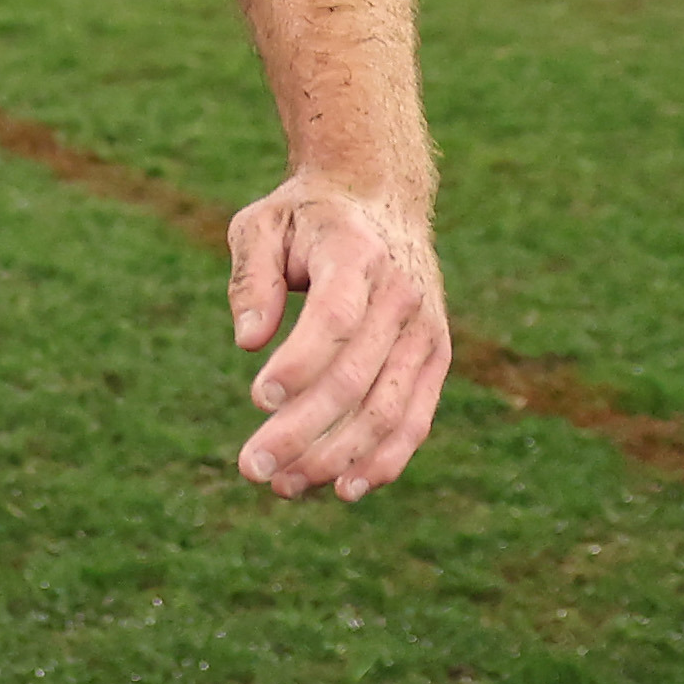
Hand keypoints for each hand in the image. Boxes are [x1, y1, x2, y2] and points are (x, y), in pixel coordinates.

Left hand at [226, 174, 449, 502]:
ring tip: (283, 486)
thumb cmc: (305, 215)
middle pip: (355, 378)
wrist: (379, 196)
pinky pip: (415, 419)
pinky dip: (384, 459)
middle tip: (251, 468)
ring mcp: (426, 331)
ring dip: (335, 456)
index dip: (300, 363)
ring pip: (386, 411)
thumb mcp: (263, 223)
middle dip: (302, 431)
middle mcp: (402, 297)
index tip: (256, 398)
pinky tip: (343, 488)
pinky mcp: (436, 358)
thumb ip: (251, 276)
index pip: (335, 319)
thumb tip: (247, 342)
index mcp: (357, 255)